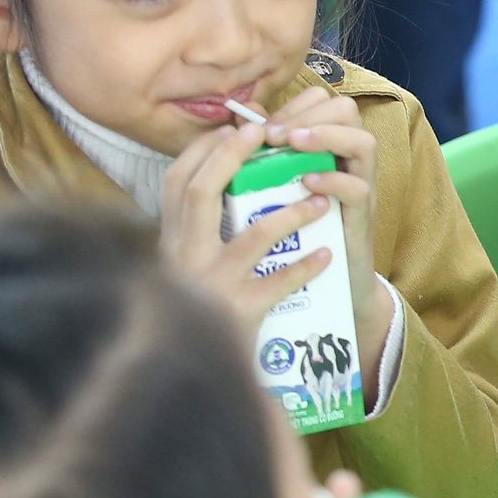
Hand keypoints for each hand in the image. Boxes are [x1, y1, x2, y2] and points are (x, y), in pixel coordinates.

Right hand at [160, 119, 335, 333]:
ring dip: (291, 213)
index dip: (203, 150)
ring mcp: (212, 286)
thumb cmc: (201, 305)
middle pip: (202, 194)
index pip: (177, 182)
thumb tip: (224, 169)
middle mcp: (184, 259)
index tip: (235, 128)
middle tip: (270, 136)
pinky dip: (304, 267)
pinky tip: (326, 254)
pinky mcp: (241, 313)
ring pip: (252, 237)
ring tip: (320, 202)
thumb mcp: (186, 263)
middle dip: (234, 158)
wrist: (195, 369)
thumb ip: (200, 226)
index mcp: (170, 242)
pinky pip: (279, 283)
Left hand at [263, 86, 387, 368]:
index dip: (291, 103)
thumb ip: (262, 155)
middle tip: (275, 134)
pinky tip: (307, 183)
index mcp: (324, 149)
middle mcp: (347, 162)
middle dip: (307, 114)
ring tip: (294, 144)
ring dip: (326, 136)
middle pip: (346, 109)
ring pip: (363, 142)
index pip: (321, 100)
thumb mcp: (276, 191)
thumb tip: (238, 118)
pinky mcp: (362, 218)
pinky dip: (333, 180)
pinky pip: (358, 188)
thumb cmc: (294, 235)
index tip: (258, 124)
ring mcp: (359, 188)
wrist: (326, 287)